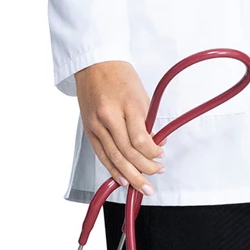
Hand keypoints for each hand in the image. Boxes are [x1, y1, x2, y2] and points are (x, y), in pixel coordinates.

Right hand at [74, 60, 166, 195]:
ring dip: (129, 175)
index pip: (141, 139)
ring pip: (114, 158)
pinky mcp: (88, 129)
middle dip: (144, 169)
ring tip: (142, 185)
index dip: (152, 153)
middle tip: (155, 176)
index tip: (161, 155)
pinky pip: (101, 154)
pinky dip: (112, 169)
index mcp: (127, 104)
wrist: (94, 64)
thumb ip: (147, 120)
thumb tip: (155, 142)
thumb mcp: (140, 94)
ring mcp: (96, 124)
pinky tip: (121, 178)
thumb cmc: (120, 75)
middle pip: (127, 153)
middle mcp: (109, 116)